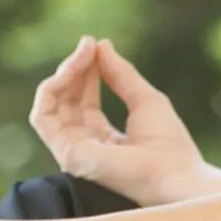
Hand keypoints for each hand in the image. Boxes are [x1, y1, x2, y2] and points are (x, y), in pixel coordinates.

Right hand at [28, 35, 206, 206]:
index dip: (86, 71)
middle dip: (74, 68)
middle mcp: (82, 145)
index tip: (94, 46)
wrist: (177, 175)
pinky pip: (43, 117)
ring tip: (82, 54)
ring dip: (63, 75)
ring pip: (51, 105)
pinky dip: (50, 91)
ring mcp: (71, 151)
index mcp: (101, 138)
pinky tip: (68, 72)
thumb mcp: (145, 99)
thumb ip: (121, 74)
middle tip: (87, 45)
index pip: (82, 99)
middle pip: (65, 100)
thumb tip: (101, 45)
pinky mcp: (66, 153)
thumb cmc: (169, 146)